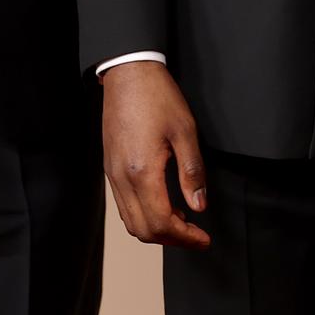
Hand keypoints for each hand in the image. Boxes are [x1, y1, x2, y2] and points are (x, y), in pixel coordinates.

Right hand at [99, 61, 211, 248]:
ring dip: (157, 229)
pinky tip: (164, 205)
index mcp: (142, 171)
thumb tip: (199, 205)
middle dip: (171, 240)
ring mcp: (112, 174)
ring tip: (183, 222)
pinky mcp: (110, 168)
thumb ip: (192, 172)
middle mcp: (122, 179)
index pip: (161, 222)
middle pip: (142, 230)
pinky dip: (144, 215)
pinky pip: (124, 205)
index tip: (204, 239)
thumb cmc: (158, 97)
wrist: (128, 74)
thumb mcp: (185, 131)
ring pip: (130, 221)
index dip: (185, 237)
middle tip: (196, 236)